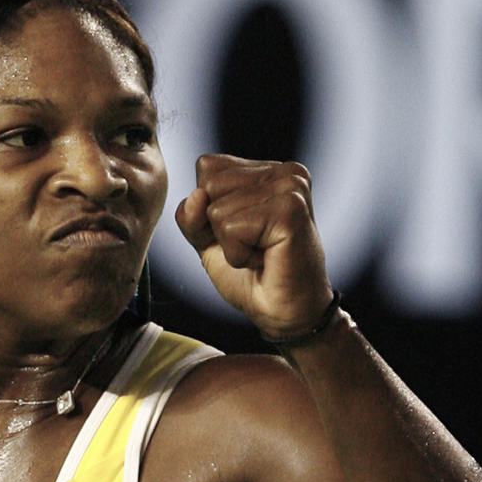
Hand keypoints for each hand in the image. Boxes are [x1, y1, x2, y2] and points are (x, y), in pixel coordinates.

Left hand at [175, 154, 333, 337]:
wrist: (284, 313)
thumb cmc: (252, 276)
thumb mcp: (207, 241)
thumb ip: (192, 216)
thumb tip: (197, 196)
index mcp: (268, 170)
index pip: (207, 167)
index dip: (208, 210)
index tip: (242, 233)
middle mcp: (284, 171)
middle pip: (208, 185)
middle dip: (218, 226)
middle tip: (253, 245)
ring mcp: (290, 187)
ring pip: (216, 208)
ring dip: (230, 244)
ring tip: (261, 252)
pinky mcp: (290, 208)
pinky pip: (230, 227)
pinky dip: (238, 254)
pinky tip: (266, 259)